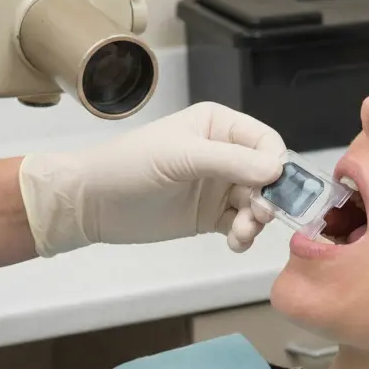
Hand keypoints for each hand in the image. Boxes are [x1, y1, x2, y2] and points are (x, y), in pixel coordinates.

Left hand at [19, 102, 286, 256]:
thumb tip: (278, 169)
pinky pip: (241, 225)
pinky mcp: (211, 215)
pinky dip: (244, 235)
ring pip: (258, 203)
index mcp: (219, 126)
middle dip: (268, 197)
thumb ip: (231, 161)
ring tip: (241, 234)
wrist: (89, 204)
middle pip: (268, 176)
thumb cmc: (130, 167)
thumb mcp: (181, 157)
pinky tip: (234, 242)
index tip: (273, 187)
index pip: (265, 141)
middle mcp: (225, 154)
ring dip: (256, 221)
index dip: (276, 164)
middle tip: (258, 216)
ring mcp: (219, 186)